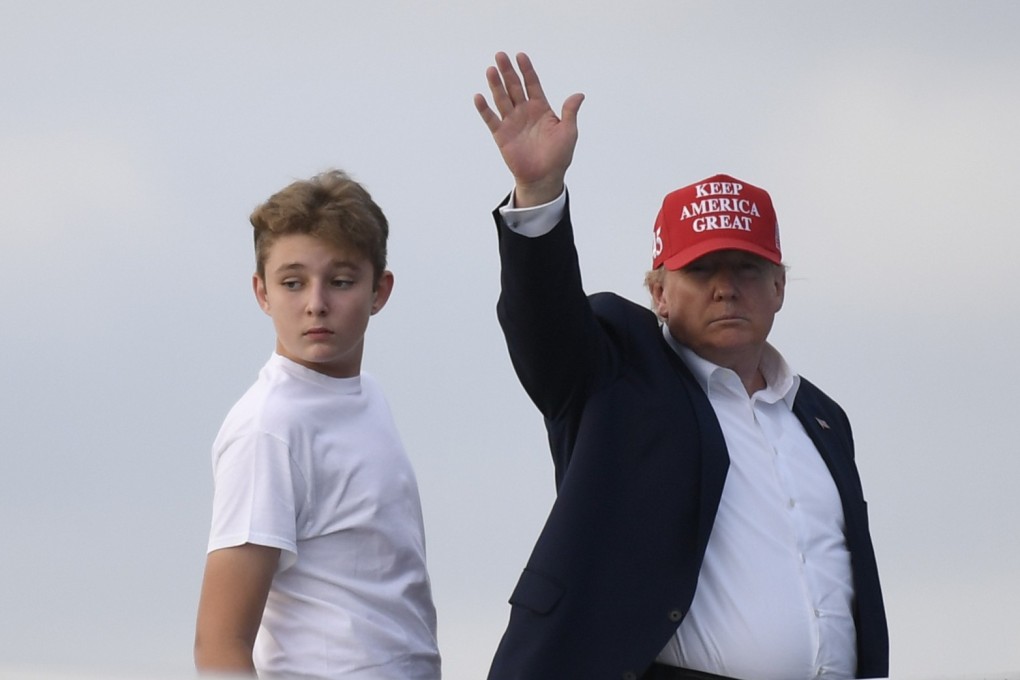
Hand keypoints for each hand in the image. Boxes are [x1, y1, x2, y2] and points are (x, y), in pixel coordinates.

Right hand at [474, 52, 584, 206]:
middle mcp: (524, 112)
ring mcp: (512, 122)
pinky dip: (484, 109)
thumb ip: (570, 112)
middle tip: (500, 55)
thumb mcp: (568, 132)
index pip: (532, 84)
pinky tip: (479, 96)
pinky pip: (491, 119)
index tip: (520, 55)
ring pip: (502, 99)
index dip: (527, 70)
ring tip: (491, 70)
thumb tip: (579, 95)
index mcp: (541, 108)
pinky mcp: (501, 135)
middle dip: (508, 71)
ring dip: (496, 85)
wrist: (544, 177)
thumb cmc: (559, 156)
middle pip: (514, 87)